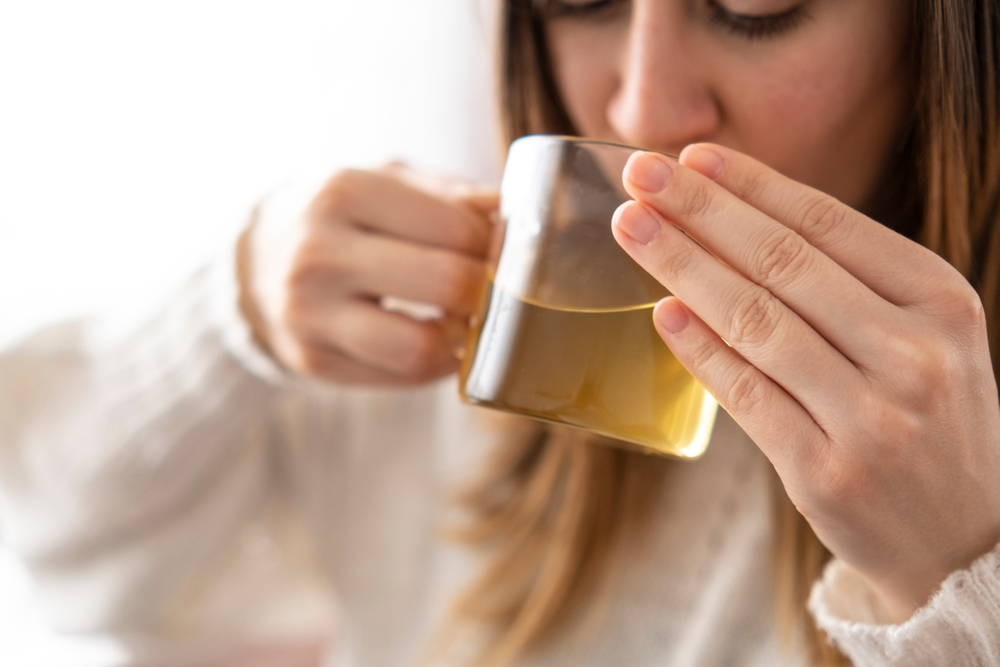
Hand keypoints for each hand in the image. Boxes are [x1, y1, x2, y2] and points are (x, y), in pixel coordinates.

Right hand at [238, 164, 496, 385]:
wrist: (253, 264)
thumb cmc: (339, 217)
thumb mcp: (384, 182)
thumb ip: (451, 195)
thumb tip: (514, 213)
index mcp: (343, 191)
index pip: (456, 228)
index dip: (495, 245)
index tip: (501, 251)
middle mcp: (319, 253)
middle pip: (445, 284)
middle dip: (488, 291)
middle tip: (495, 289)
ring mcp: (309, 314)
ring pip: (419, 348)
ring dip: (461, 340)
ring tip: (466, 320)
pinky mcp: (313, 361)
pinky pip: (402, 377)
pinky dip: (435, 363)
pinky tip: (436, 339)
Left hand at [611, 143, 999, 621]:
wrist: (964, 540)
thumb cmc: (927, 420)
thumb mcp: (923, 338)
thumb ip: (850, 285)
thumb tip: (734, 221)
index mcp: (940, 300)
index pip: (827, 223)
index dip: (750, 185)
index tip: (691, 157)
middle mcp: (913, 352)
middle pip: (782, 263)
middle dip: (701, 211)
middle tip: (640, 175)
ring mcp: (872, 417)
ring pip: (756, 321)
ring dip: (682, 267)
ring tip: (631, 229)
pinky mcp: (827, 472)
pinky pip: (745, 394)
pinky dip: (699, 350)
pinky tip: (661, 313)